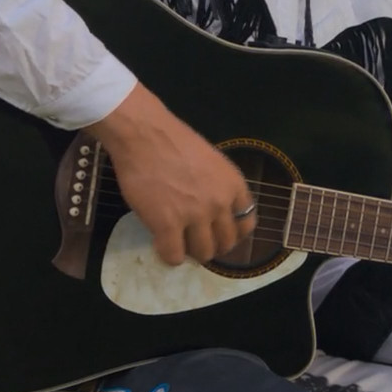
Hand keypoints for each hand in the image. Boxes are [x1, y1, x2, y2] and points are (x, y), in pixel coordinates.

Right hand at [84, 83, 255, 265]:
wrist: (145, 134)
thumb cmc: (174, 141)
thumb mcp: (212, 162)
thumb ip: (218, 188)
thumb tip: (214, 213)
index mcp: (233, 185)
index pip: (246, 223)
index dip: (233, 233)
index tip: (219, 234)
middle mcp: (220, 203)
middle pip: (225, 243)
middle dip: (211, 245)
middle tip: (194, 240)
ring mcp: (195, 215)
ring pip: (203, 253)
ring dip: (191, 252)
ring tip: (178, 243)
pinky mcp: (167, 225)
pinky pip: (174, 256)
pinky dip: (169, 255)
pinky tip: (161, 243)